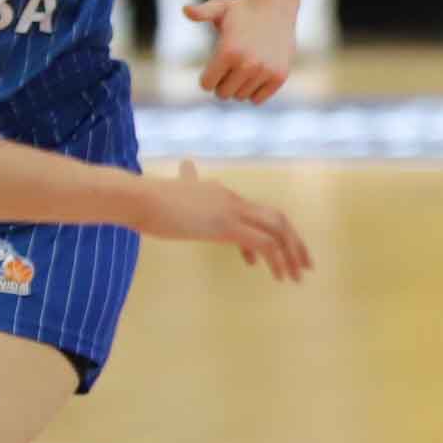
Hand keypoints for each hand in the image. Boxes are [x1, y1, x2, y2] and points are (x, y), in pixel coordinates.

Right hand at [140, 160, 313, 280]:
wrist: (138, 198)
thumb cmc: (148, 200)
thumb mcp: (173, 191)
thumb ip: (185, 180)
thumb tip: (186, 166)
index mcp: (222, 194)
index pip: (255, 214)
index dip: (266, 236)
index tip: (263, 259)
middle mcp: (232, 200)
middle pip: (277, 218)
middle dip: (295, 242)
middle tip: (304, 265)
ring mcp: (231, 211)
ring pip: (278, 229)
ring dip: (291, 254)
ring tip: (296, 277)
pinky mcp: (226, 226)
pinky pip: (264, 243)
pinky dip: (277, 260)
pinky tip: (278, 276)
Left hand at [183, 0, 296, 103]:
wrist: (276, 6)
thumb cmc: (241, 10)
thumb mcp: (219, 8)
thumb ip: (202, 13)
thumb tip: (185, 10)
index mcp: (228, 51)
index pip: (207, 84)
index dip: (207, 78)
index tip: (213, 69)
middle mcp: (247, 64)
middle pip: (223, 94)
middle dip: (222, 84)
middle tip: (228, 70)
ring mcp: (265, 71)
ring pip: (241, 97)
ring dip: (239, 87)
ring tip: (243, 69)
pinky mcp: (279, 76)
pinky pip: (258, 100)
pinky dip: (254, 92)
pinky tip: (255, 76)